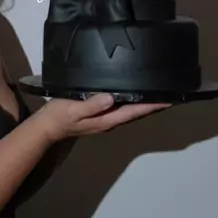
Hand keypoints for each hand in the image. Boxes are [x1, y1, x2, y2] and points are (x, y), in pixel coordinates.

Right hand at [36, 93, 171, 142]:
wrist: (46, 126)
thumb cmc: (59, 116)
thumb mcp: (73, 109)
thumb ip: (91, 105)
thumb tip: (111, 98)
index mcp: (106, 119)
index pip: (134, 111)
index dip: (152, 105)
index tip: (169, 99)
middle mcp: (110, 119)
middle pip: (137, 112)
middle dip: (154, 104)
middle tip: (171, 92)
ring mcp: (105, 117)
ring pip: (131, 109)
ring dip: (145, 102)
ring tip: (159, 92)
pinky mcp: (100, 112)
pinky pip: (122, 106)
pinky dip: (133, 100)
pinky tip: (135, 93)